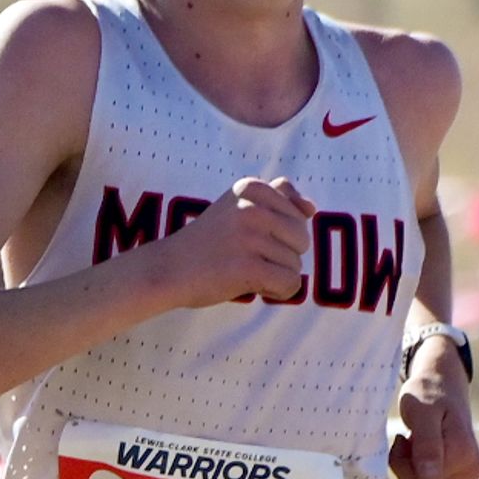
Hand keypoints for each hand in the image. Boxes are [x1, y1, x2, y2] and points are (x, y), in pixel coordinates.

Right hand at [142, 175, 315, 309]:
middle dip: (282, 254)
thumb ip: (276, 197)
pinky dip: (277, 291)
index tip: (247, 237)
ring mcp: (250, 236)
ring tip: (243, 271)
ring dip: (275, 274)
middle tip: (246, 257)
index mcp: (251, 187)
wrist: (166, 270)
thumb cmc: (205, 243)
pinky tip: (254, 287)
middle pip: (302, 238)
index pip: (298, 213)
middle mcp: (253, 207)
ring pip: (295, 264)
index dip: (279, 233)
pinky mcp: (248, 266)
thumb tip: (312, 208)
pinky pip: (290, 283)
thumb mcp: (236, 206)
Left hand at [390, 339, 478, 478]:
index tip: (403, 438)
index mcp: (464, 457)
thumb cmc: (428, 396)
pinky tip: (420, 457)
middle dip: (403, 469)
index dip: (400, 464)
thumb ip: (426, 444)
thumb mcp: (421, 413)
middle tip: (407, 441)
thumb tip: (429, 477)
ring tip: (415, 446)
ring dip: (408, 473)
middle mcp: (471, 474)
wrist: (443, 388)